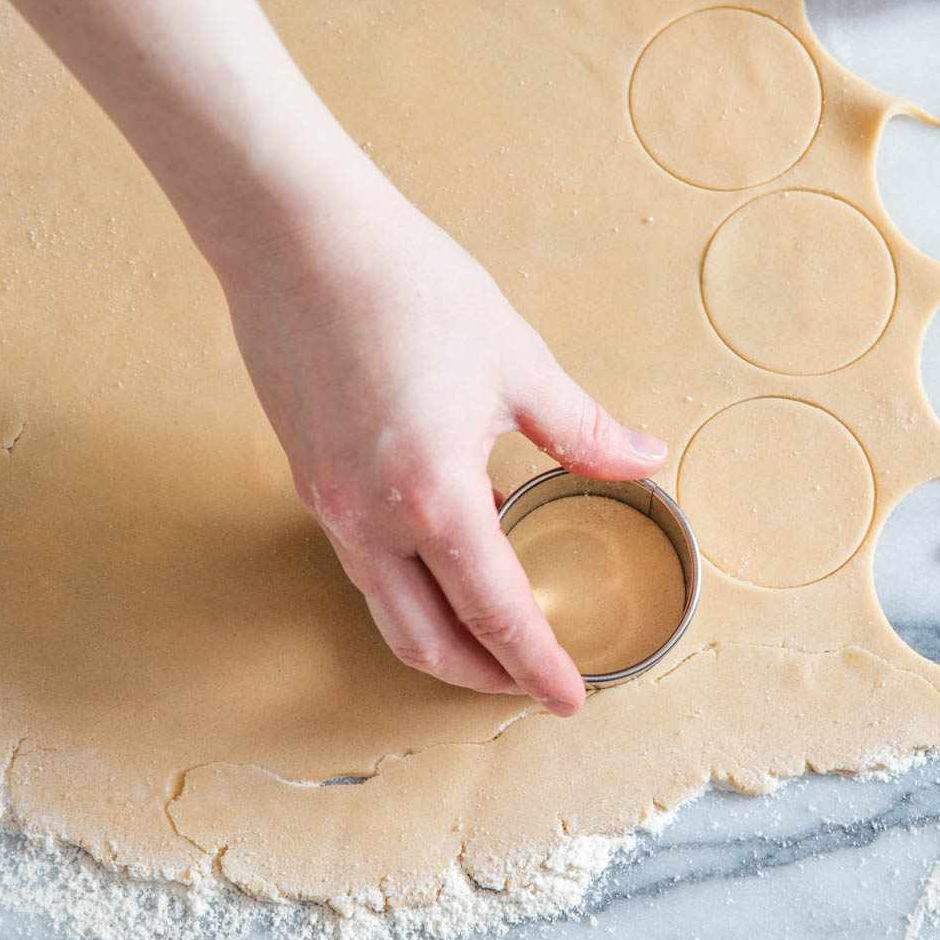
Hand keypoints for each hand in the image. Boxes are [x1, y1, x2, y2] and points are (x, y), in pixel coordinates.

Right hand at [212, 164, 668, 716]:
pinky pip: (365, 561)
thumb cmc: (409, 289)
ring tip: (496, 630)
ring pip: (387, 609)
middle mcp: (371, 521)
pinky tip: (451, 545)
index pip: (497, 615)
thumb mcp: (515, 361)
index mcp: (432, 499)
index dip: (539, 665)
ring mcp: (330, 505)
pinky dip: (411, 582)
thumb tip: (641, 460)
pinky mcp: (310, 479)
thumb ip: (581, 429)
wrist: (298, 240)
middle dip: (483, 677)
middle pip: (426, 642)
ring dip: (442, 637)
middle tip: (532, 681)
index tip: (571, 699)